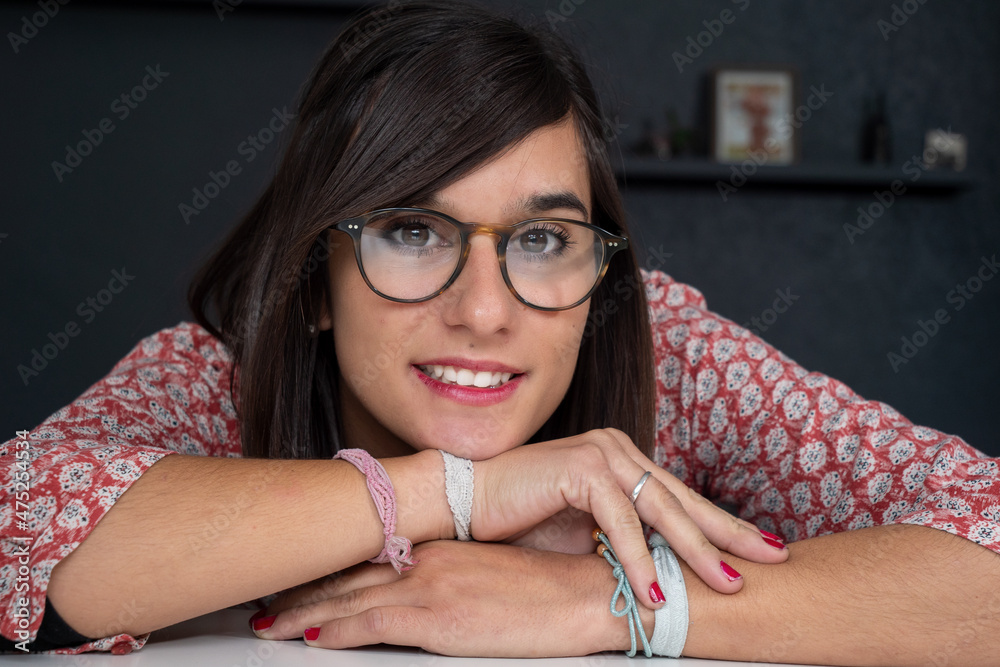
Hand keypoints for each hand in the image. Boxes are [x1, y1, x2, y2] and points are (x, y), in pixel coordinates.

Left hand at [252, 540, 633, 655]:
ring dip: (303, 612)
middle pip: (349, 576)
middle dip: (303, 591)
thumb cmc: (550, 587)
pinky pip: (370, 625)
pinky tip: (310, 639)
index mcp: (440, 547)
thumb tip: (432, 594)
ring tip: (269, 622)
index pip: (372, 557)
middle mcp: (426, 560)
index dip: (332, 569)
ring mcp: (428, 587)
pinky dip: (335, 632)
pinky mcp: (435, 618)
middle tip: (267, 599)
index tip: (303, 577)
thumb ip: (455, 578)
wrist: (583, 593)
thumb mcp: (494, 575)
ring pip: (348, 599)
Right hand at [472, 428, 788, 602]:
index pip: (680, 497)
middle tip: (773, 558)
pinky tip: (656, 590)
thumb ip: (625, 541)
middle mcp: (618, 448)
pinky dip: (639, 558)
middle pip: (683, 499)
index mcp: (623, 460)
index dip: (721, 526)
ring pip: (660, 508)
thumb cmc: (520, 521)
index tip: (759, 550)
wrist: (464, 503)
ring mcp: (601, 452)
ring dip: (694, 551)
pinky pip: (619, 519)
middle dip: (729, 533)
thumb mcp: (585, 535)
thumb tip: (667, 575)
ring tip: (727, 585)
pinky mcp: (580, 467)